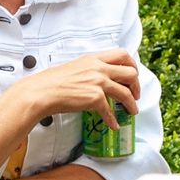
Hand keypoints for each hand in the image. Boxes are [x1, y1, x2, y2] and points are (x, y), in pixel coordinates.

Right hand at [16, 50, 141, 130]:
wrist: (42, 92)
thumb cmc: (53, 82)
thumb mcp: (75, 67)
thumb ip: (90, 69)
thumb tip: (100, 78)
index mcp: (94, 59)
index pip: (122, 54)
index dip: (132, 65)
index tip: (133, 75)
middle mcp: (99, 68)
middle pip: (130, 73)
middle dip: (136, 85)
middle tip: (135, 94)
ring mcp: (98, 82)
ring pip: (126, 93)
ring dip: (131, 104)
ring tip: (132, 111)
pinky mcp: (95, 98)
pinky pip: (110, 111)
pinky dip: (113, 120)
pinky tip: (113, 125)